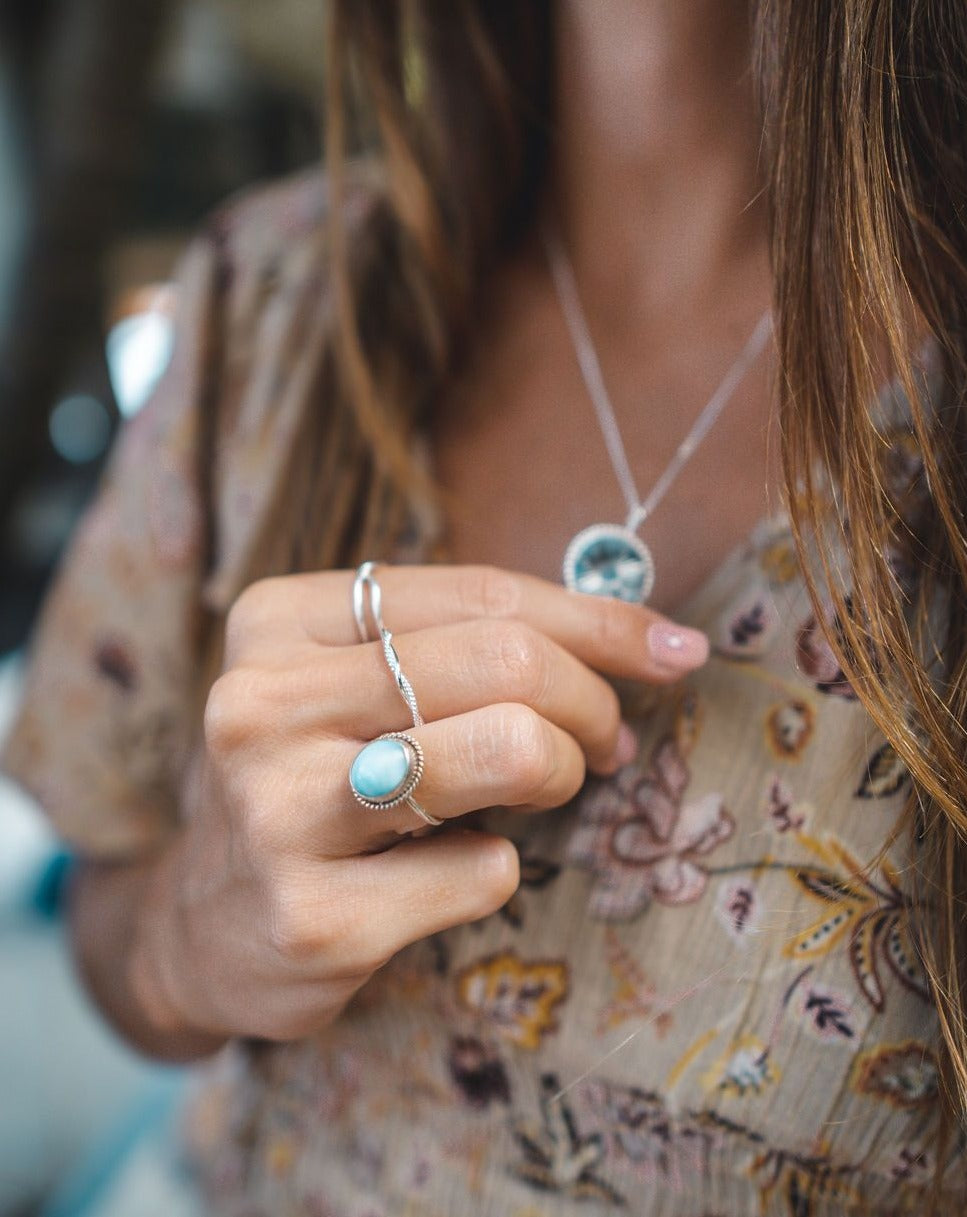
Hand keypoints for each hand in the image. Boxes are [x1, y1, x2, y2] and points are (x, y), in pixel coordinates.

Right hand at [131, 565, 708, 1043]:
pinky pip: (487, 871)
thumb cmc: (313, 780)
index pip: (483, 593)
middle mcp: (263, 705)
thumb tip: (660, 642)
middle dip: (592, 704)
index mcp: (277, 621)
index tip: (673, 651)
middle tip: (604, 742)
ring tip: (545, 790)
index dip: (601, 623)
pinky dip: (499, 868)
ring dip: (560, 774)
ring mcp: (281, 814)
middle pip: (507, 663)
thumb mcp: (359, 685)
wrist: (204, 925)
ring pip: (510, 750)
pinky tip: (445, 875)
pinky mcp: (315, 919)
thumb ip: (473, 643)